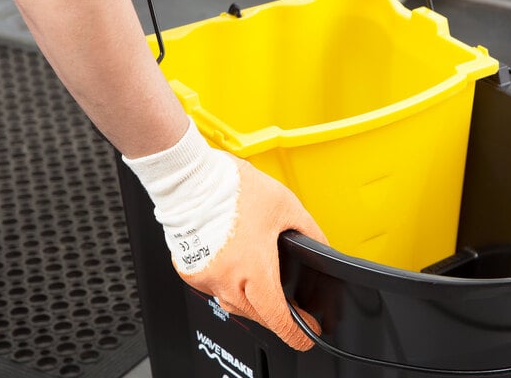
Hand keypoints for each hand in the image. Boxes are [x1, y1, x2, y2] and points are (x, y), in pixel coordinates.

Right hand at [122, 118, 327, 350]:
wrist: (194, 178)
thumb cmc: (234, 188)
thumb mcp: (285, 205)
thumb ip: (309, 231)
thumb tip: (321, 248)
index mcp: (253, 268)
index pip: (278, 319)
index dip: (298, 331)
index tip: (307, 330)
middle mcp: (227, 280)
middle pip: (258, 315)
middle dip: (276, 312)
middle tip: (287, 300)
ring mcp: (206, 278)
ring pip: (234, 305)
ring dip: (251, 300)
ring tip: (260, 277)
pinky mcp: (189, 271)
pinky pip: (214, 290)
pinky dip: (227, 285)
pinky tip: (235, 265)